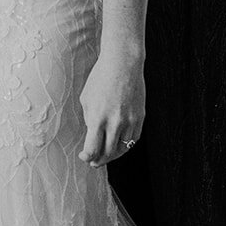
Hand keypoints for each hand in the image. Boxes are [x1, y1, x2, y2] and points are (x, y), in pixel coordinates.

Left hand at [77, 49, 143, 167]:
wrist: (123, 64)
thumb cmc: (100, 79)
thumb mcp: (87, 99)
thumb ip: (90, 119)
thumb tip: (93, 136)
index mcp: (98, 118)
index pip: (93, 149)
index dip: (87, 157)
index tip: (84, 156)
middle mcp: (115, 122)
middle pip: (108, 153)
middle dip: (99, 160)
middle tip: (93, 162)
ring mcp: (130, 121)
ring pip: (123, 148)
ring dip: (112, 155)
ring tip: (105, 156)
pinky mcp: (141, 118)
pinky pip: (134, 139)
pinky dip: (125, 145)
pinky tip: (118, 145)